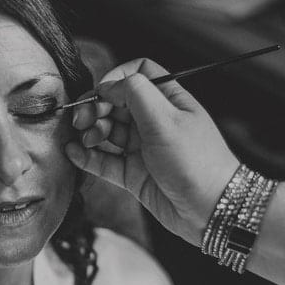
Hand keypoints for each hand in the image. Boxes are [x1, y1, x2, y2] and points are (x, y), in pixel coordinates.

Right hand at [64, 58, 238, 244]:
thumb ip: (137, 93)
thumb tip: (110, 83)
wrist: (211, 210)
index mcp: (168, 101)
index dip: (116, 79)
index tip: (102, 93)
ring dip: (90, 131)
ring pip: (107, 131)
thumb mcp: (167, 119)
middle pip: (116, 103)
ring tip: (84, 138)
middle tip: (82, 118)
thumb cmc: (198, 163)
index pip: (138, 74)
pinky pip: (104, 160)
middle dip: (96, 107)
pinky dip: (87, 156)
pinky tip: (74, 152)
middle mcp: (154, 122)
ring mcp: (142, 148)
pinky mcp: (133, 174)